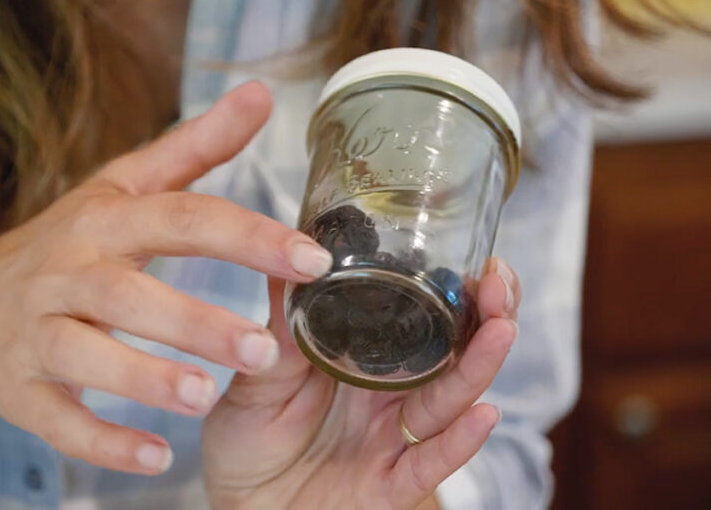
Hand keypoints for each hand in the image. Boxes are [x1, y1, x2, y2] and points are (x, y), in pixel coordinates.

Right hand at [0, 83, 333, 474]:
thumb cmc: (65, 243)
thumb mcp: (122, 188)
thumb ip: (195, 149)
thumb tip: (262, 94)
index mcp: (103, 222)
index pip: (179, 219)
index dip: (245, 236)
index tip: (312, 259)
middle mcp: (65, 273)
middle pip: (127, 293)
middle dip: (194, 321)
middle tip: (264, 350)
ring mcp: (35, 334)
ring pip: (84, 354)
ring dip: (143, 378)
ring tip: (204, 399)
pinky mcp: (20, 390)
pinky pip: (57, 419)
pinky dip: (102, 442)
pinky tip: (157, 457)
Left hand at [202, 259, 521, 509]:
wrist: (236, 503)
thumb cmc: (246, 439)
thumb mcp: (256, 374)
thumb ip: (279, 325)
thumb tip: (286, 254)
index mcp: (360, 361)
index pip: (417, 318)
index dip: (449, 288)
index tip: (469, 254)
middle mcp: (387, 396)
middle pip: (449, 353)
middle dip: (481, 316)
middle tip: (497, 282)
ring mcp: (392, 440)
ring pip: (447, 400)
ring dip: (479, 366)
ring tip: (502, 329)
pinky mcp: (388, 487)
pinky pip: (427, 464)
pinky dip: (458, 442)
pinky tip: (484, 415)